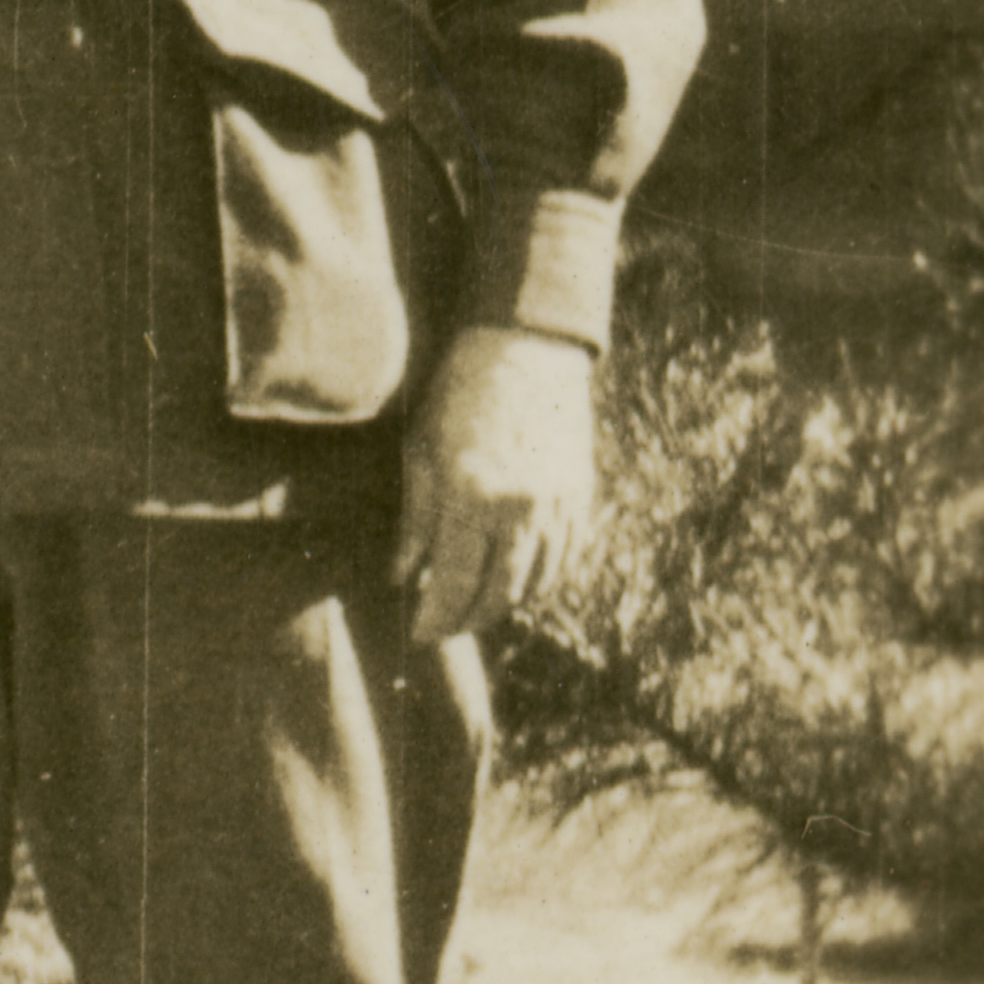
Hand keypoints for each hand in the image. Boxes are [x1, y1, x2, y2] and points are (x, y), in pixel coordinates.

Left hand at [391, 322, 597, 643]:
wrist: (526, 349)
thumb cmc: (459, 394)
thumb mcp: (421, 453)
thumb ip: (415, 522)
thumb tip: (402, 577)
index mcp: (471, 498)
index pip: (454, 585)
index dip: (436, 619)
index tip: (420, 635)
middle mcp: (519, 510)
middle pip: (498, 596)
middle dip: (468, 620)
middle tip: (445, 627)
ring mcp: (556, 506)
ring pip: (535, 584)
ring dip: (503, 604)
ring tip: (475, 606)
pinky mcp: (580, 498)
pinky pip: (564, 559)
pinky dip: (538, 580)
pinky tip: (515, 580)